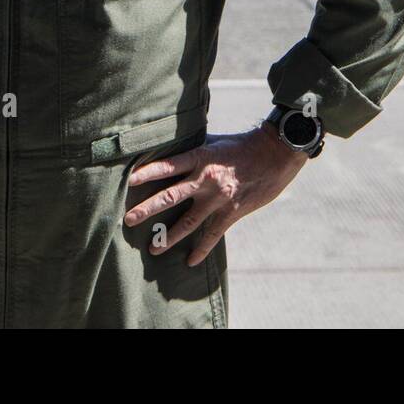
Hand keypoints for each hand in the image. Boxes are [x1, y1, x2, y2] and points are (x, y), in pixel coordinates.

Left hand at [124, 123, 305, 265]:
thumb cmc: (243, 145)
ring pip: (188, 222)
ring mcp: (218, 198)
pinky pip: (212, 235)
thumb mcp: (215, 142)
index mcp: (201, 157)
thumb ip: (194, 151)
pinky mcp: (232, 212)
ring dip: (168, 236)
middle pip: (170, 196)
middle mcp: (206, 179)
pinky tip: (190, 261)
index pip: (168, 166)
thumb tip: (171, 154)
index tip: (129, 181)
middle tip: (128, 220)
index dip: (148, 173)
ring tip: (152, 248)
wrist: (276, 154)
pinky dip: (201, 250)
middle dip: (147, 209)